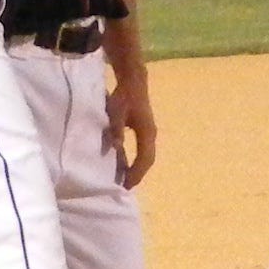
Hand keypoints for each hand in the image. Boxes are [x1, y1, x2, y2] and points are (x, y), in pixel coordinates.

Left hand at [107, 70, 156, 188]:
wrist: (134, 81)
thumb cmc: (124, 96)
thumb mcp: (116, 112)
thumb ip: (116, 129)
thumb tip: (117, 147)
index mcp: (146, 132)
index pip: (144, 158)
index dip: (136, 173)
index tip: (127, 185)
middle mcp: (152, 134)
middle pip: (148, 160)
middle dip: (138, 174)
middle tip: (126, 187)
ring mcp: (150, 132)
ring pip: (148, 156)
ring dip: (139, 168)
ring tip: (127, 180)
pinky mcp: (146, 130)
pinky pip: (145, 150)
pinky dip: (138, 160)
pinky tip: (128, 165)